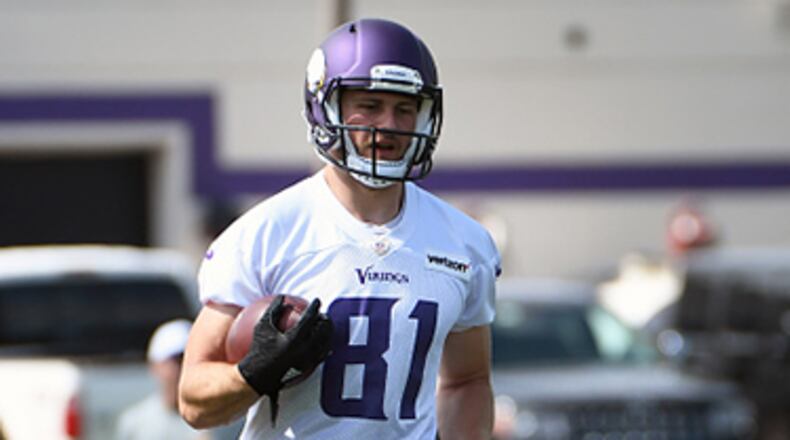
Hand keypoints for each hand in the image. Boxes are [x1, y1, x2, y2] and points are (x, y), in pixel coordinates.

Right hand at [237, 295, 332, 424]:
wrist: (258, 376)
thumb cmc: (258, 348)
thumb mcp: (262, 327)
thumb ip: (273, 310)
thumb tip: (282, 296)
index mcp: (293, 339)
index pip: (309, 319)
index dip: (314, 308)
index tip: (317, 301)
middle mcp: (303, 351)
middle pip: (322, 332)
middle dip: (326, 321)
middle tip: (324, 314)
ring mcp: (307, 361)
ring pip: (325, 344)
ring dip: (328, 333)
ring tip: (326, 326)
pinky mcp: (308, 369)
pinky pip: (322, 355)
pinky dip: (325, 346)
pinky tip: (324, 340)